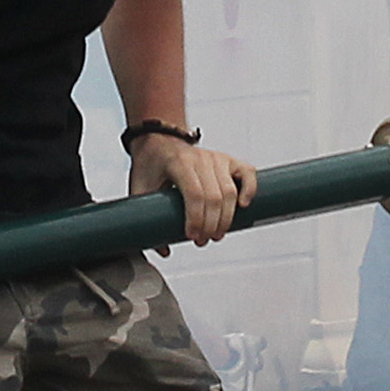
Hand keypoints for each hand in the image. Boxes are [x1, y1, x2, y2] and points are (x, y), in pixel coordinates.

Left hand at [131, 134, 256, 243]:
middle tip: (202, 240)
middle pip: (214, 197)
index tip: (191, 236)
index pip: (194, 194)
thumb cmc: (149, 165)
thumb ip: (144, 218)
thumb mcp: (139, 188)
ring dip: (227, 218)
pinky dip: (250, 189)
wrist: (158, 140)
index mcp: (178, 163)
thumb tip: (163, 250)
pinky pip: (247, 173)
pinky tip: (244, 206)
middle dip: (211, 225)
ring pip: (230, 191)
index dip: (196, 219)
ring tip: (216, 234)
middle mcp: (200, 158)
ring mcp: (216, 157)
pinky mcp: (227, 160)